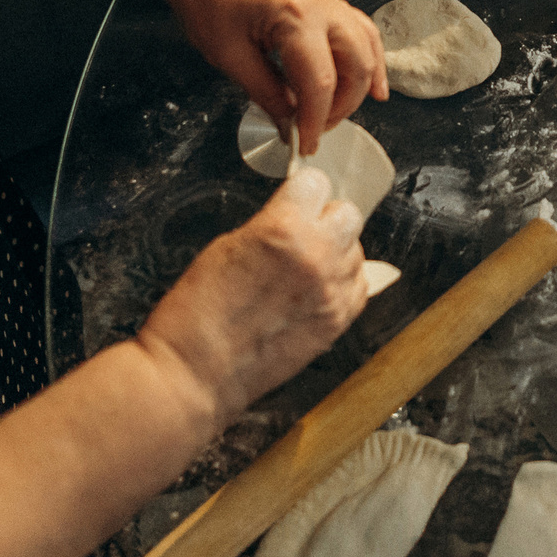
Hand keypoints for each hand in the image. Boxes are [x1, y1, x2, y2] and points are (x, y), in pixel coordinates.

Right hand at [138, 168, 368, 420]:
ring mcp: (332, 292)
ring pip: (358, 251)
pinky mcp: (338, 322)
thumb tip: (299, 213)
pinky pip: (361, 287)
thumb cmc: (199, 312)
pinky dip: (345, 285)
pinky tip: (318, 291)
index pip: (317, 183)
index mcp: (283, 229)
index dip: (302, 193)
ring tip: (304, 270)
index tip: (296, 202)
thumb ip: (273, 224)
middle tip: (303, 235)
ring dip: (337, 253)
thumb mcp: (227, 245)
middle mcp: (317, 256)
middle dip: (326, 220)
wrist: (195, 373)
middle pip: (348, 213)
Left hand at [152, 0, 383, 153]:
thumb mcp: (229, 56)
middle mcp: (322, 6)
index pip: (321, 83)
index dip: (315, 121)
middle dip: (342, 107)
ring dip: (359, 84)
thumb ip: (265, 93)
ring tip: (340, 113)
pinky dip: (369, 58)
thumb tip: (288, 123)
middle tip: (315, 130)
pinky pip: (361, 30)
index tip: (305, 144)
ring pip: (367, 47)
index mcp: (296, 18)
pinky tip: (371, 82)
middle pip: (357, 66)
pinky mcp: (324, 0)